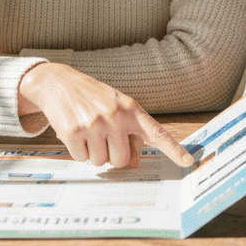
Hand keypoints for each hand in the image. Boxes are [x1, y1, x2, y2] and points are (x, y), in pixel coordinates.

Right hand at [17, 62, 193, 169]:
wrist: (58, 82)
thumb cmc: (92, 98)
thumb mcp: (115, 108)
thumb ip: (129, 134)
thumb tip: (134, 163)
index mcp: (131, 108)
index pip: (156, 132)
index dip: (173, 149)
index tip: (188, 162)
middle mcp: (114, 115)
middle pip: (121, 159)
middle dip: (111, 155)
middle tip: (102, 138)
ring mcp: (94, 123)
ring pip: (100, 161)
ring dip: (93, 153)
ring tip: (87, 131)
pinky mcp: (73, 131)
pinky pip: (81, 159)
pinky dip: (78, 151)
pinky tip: (75, 133)